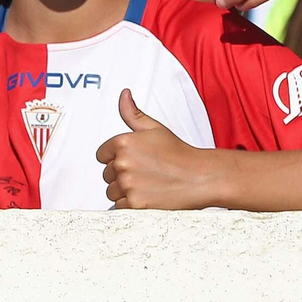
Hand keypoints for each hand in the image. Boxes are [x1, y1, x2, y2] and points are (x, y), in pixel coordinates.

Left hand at [96, 89, 215, 208]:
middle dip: (122, 175)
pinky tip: (148, 197)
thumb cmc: (179, 153)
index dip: (117, 159)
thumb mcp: (154, 128)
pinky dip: (131, 205)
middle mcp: (122, 163)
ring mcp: (127, 184)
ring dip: (125, 191)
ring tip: (148, 185)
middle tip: (146, 174)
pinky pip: (120, 207)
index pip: (102, 155)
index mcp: (123, 142)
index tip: (134, 162)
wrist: (200, 177)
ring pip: (112, 192)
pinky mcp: (134, 204)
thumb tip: (124, 95)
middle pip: (107, 175)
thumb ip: (132, 113)